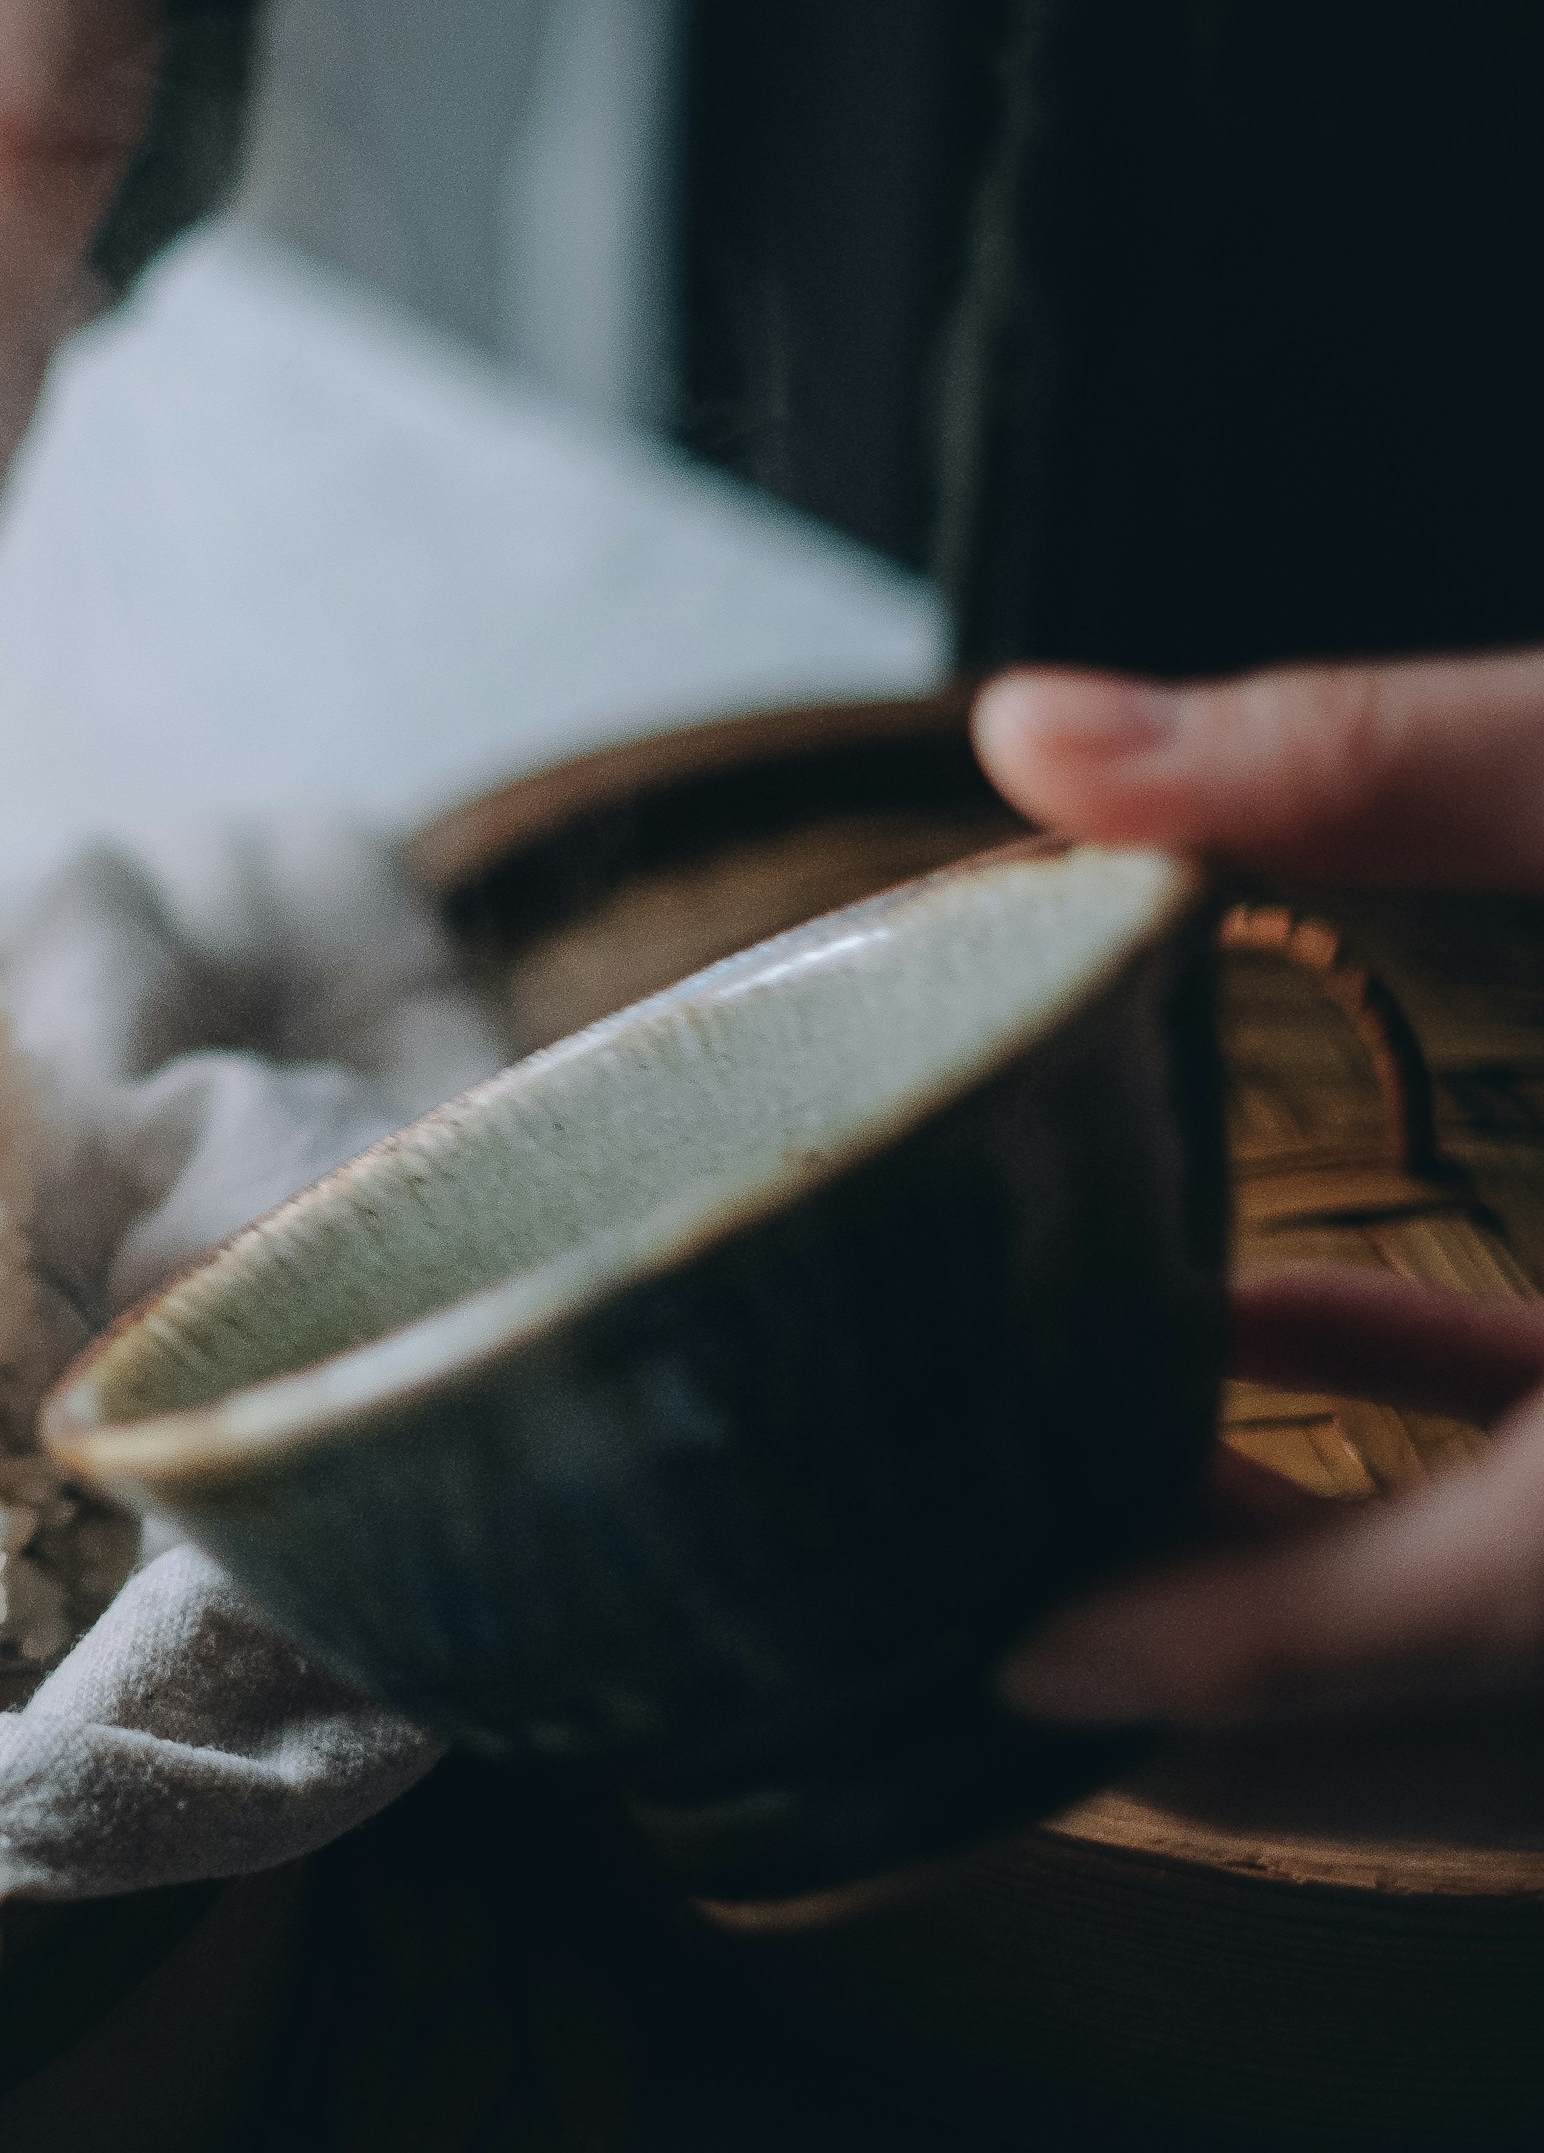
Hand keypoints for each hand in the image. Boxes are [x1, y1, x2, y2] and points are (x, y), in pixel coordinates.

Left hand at [975, 649, 1543, 1725]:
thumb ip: (1388, 763)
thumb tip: (1030, 728)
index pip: (1493, 1613)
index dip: (1242, 1661)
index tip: (1012, 1661)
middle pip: (1502, 1734)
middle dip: (1244, 1723)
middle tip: (971, 1643)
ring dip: (1328, 1620)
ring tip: (1072, 1485)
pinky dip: (1437, 1456)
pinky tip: (1254, 1321)